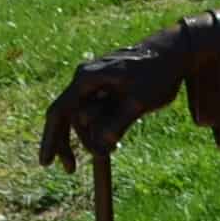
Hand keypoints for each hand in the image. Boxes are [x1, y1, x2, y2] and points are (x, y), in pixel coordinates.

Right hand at [37, 25, 195, 167]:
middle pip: (65, 115)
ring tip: (111, 152)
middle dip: (67, 142)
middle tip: (71, 169)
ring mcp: (94, 81)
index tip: (46, 164)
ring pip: (81, 115)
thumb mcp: (138, 102)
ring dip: (89, 136)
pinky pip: (94, 110)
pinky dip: (99, 128)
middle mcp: (85, 78)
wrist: (173, 52)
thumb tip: (98, 147)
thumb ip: (116, 124)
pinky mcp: (105, 86)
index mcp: (87, 79)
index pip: (59, 112)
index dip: (51, 139)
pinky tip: (113, 143)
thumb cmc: (156, 74)